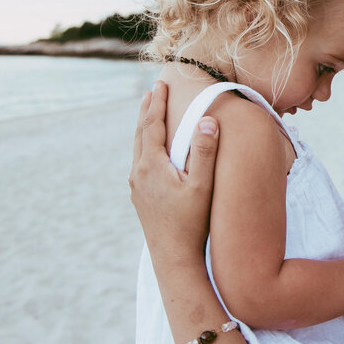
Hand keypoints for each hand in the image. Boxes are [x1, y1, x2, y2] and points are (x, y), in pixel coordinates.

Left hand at [129, 81, 219, 268]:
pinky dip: (145, 147)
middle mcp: (138, 173)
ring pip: (138, 149)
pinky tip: (152, 152)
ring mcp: (137, 187)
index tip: (160, 84)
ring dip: (144, 129)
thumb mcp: (202, 185)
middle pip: (140, 134)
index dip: (156, 103)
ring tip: (149, 115)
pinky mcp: (140, 198)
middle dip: (146, 111)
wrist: (173, 258)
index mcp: (150, 166)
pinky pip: (140, 163)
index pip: (151, 125)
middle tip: (151, 91)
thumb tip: (206, 120)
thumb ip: (204, 151)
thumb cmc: (191, 223)